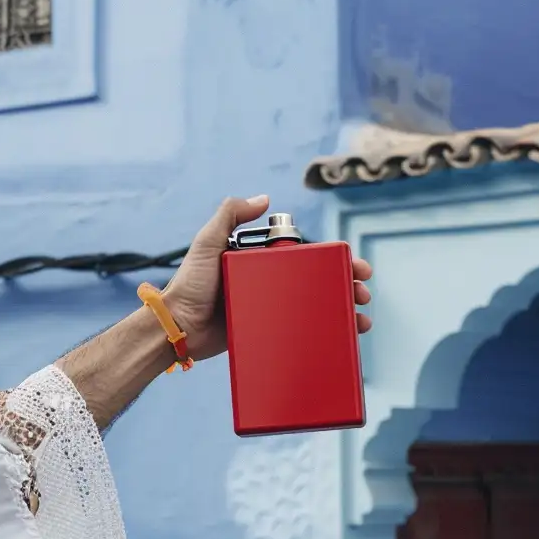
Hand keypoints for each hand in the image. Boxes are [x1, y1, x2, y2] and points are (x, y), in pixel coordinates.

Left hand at [156, 195, 374, 362]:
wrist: (175, 329)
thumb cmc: (190, 285)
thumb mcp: (207, 244)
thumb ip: (229, 215)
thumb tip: (265, 198)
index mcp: (264, 262)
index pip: (311, 258)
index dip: (337, 261)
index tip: (356, 267)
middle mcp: (271, 284)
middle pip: (320, 284)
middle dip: (347, 288)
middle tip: (362, 295)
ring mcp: (269, 310)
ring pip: (315, 310)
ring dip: (342, 313)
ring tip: (359, 322)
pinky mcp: (264, 333)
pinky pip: (298, 333)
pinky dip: (320, 336)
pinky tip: (339, 340)